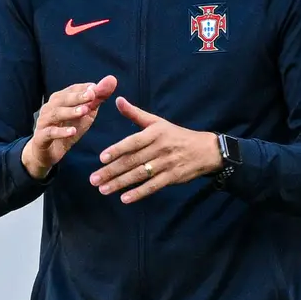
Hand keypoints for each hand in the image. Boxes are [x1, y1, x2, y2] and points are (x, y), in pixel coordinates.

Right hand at [22, 76, 115, 179]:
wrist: (47, 153)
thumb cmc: (67, 129)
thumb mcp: (86, 114)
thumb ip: (98, 98)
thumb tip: (112, 80)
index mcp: (59, 100)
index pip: (72, 90)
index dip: (83, 88)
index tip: (96, 88)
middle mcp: (49, 108)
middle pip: (62, 99)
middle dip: (77, 97)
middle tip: (92, 95)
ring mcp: (43, 122)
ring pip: (55, 114)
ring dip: (70, 111)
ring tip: (84, 111)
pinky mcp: (41, 138)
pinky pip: (50, 133)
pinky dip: (61, 132)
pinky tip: (72, 132)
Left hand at [91, 98, 223, 202]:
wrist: (206, 150)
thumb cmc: (176, 135)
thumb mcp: (157, 122)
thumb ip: (135, 114)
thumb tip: (118, 100)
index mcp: (155, 133)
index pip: (133, 142)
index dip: (117, 150)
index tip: (102, 158)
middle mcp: (160, 148)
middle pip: (132, 161)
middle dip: (111, 171)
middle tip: (94, 179)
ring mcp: (167, 163)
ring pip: (140, 174)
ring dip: (120, 183)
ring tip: (103, 189)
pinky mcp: (172, 177)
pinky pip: (153, 186)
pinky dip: (139, 193)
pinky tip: (125, 198)